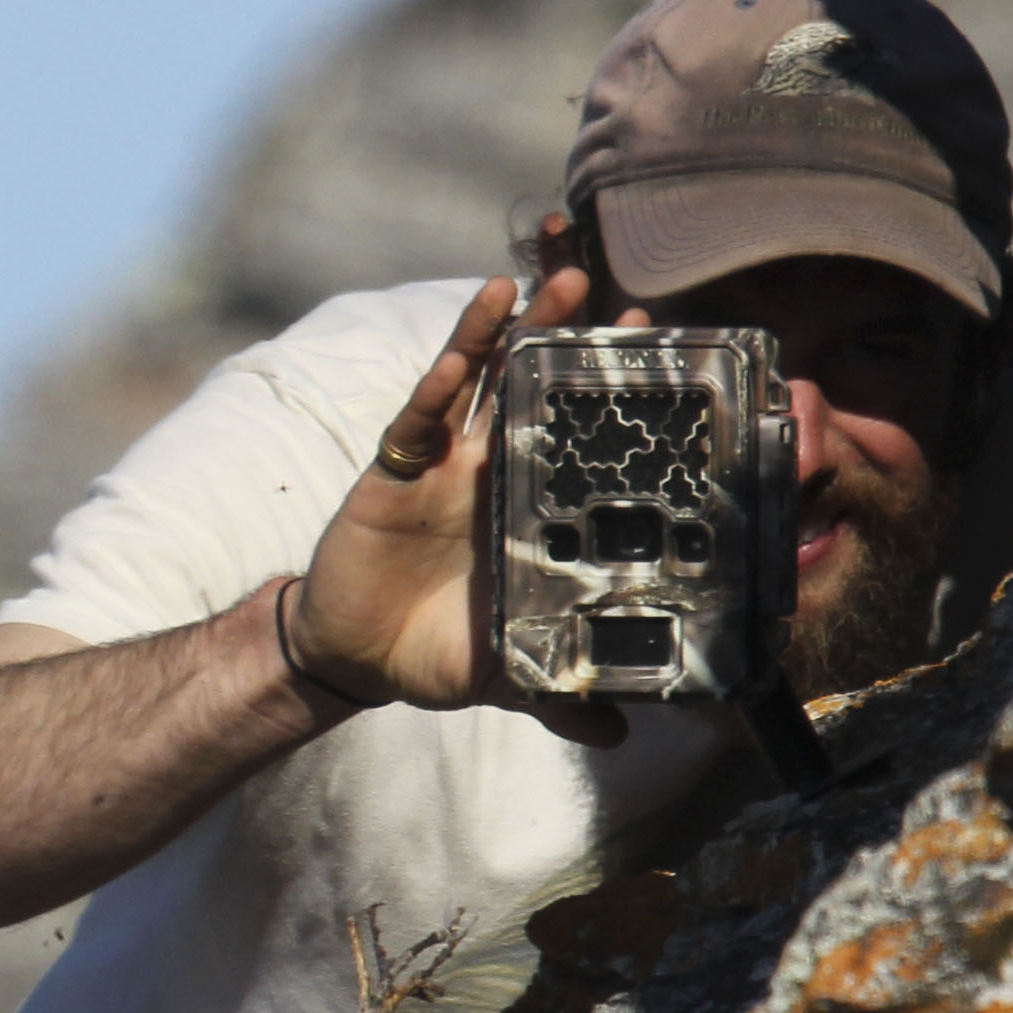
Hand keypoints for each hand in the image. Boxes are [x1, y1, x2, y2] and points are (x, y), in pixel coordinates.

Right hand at [281, 264, 627, 745]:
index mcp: (531, 507)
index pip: (578, 436)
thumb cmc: (435, 651)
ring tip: (538, 282)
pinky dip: (444, 376)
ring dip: (507, 330)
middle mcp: (493, 470)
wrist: (355, 659)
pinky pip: (423, 413)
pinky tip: (465, 343)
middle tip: (606, 286)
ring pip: (480, 380)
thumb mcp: (511, 673)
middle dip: (563, 335)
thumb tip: (618, 730)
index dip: (609, 393)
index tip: (657, 347)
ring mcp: (445, 462)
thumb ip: (561, 693)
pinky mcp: (397, 468)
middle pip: (532, 388)